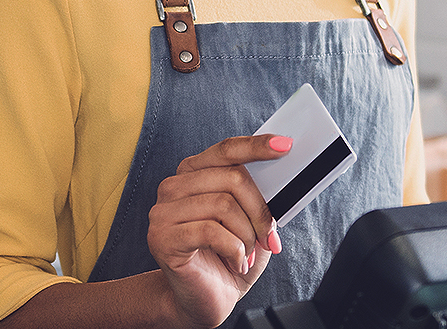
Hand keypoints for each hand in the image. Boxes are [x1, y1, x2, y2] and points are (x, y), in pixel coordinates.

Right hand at [147, 134, 291, 327]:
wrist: (205, 300)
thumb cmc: (229, 258)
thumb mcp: (251, 223)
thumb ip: (260, 198)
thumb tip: (283, 184)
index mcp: (194, 174)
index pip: (226, 150)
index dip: (256, 146)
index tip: (285, 145)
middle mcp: (174, 187)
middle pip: (232, 178)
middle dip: (260, 211)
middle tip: (268, 237)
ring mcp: (163, 212)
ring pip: (224, 205)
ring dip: (247, 235)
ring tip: (246, 254)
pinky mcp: (161, 237)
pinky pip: (211, 231)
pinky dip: (234, 250)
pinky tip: (236, 262)